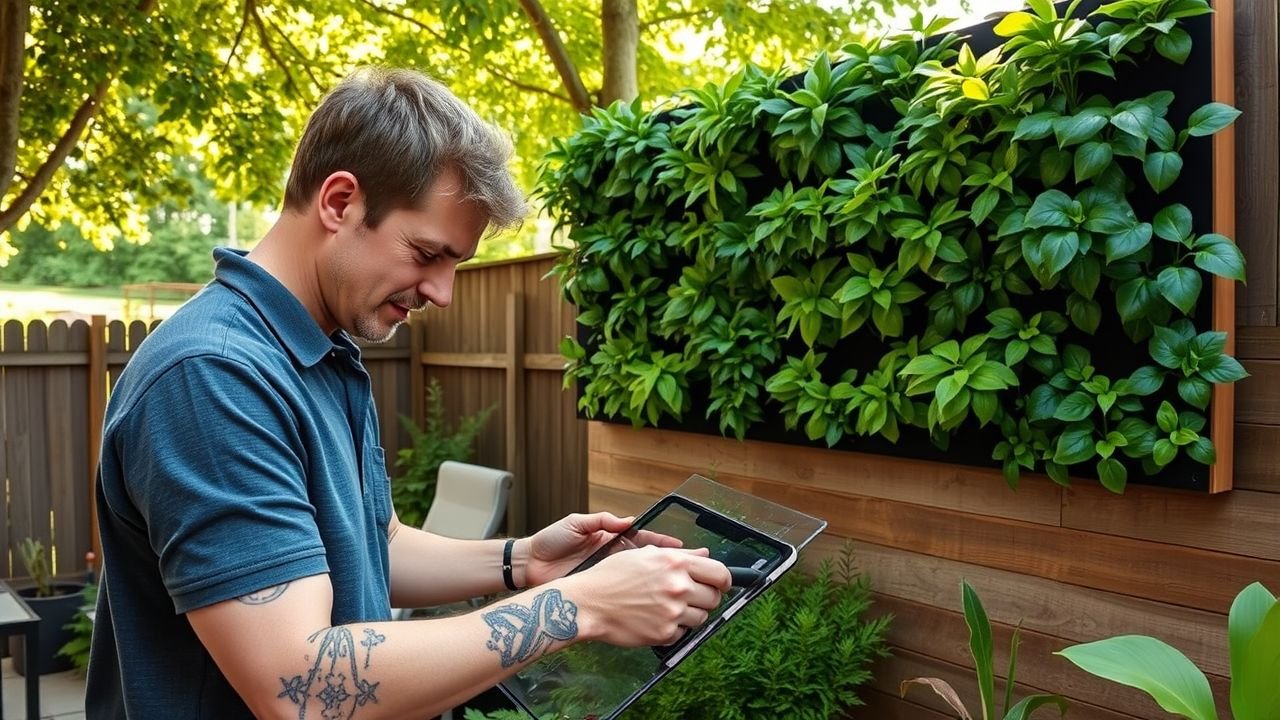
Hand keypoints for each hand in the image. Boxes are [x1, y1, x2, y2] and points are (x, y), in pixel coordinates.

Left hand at [520, 512, 682, 586]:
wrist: (530, 566)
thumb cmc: (550, 542)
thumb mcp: (575, 524)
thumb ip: (600, 521)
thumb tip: (627, 520)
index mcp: (610, 539)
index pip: (643, 539)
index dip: (663, 543)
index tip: (683, 547)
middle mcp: (613, 557)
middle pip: (647, 560)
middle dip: (669, 564)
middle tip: (693, 568)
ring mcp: (608, 574)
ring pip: (639, 578)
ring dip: (658, 581)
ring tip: (681, 586)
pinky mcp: (599, 589)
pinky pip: (622, 592)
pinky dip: (638, 596)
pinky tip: (654, 601)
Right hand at [562, 545, 731, 646]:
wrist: (587, 603)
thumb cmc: (611, 576)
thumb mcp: (645, 554)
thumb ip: (679, 555)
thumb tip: (704, 554)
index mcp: (675, 563)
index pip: (720, 573)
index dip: (724, 579)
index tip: (721, 583)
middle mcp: (678, 586)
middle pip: (715, 597)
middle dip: (706, 597)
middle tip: (690, 596)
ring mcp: (672, 612)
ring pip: (702, 617)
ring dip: (691, 614)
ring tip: (669, 608)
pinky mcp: (664, 634)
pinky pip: (683, 633)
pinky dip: (674, 628)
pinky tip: (656, 619)